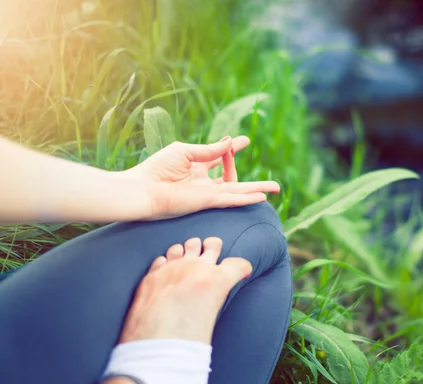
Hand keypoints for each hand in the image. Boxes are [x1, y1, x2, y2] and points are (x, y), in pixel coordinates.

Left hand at [120, 237, 250, 343]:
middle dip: (215, 248)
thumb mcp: (212, 319)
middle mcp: (195, 268)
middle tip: (213, 253)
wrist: (152, 349)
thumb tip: (213, 298)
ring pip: (186, 245)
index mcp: (216, 281)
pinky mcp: (151, 275)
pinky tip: (168, 271)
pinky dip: (168, 262)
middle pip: (213, 244)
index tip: (241, 271)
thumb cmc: (186, 343)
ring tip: (189, 259)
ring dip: (190, 251)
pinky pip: (163, 258)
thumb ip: (215, 299)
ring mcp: (171, 268)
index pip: (238, 264)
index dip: (242, 268)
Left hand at [124, 136, 279, 219]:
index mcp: (195, 165)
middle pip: (232, 176)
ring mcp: (207, 192)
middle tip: (269, 177)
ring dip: (256, 188)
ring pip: (238, 190)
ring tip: (275, 187)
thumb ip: (209, 149)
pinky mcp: (208, 201)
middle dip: (251, 176)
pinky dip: (246, 198)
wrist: (145, 189)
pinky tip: (261, 197)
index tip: (244, 141)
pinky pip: (232, 199)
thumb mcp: (185, 151)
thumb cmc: (157, 169)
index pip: (218, 156)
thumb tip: (229, 142)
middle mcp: (204, 180)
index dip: (232, 148)